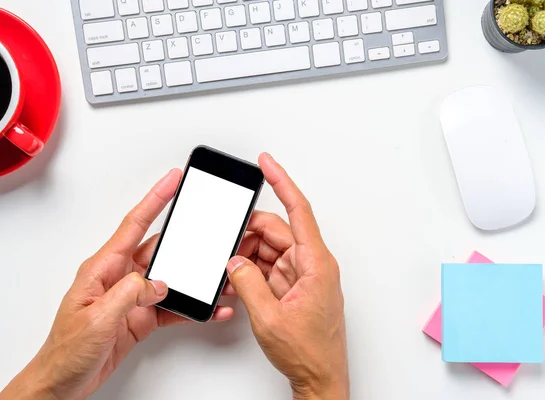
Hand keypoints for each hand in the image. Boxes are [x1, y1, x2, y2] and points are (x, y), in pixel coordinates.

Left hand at [0, 169, 233, 399]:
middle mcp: (120, 278)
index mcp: (103, 268)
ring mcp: (132, 297)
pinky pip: (172, 305)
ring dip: (192, 279)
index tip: (172, 180)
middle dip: (185, 241)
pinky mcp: (142, 316)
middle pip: (159, 249)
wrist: (64, 382)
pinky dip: (190, 307)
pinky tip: (205, 309)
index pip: (134, 225)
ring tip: (213, 277)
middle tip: (207, 231)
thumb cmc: (67, 350)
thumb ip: (129, 294)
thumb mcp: (96, 319)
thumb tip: (158, 283)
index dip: (155, 199)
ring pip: (169, 278)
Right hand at [229, 154, 348, 399]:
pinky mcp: (292, 286)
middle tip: (225, 245)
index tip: (267, 163)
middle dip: (247, 235)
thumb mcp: (269, 318)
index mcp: (316, 264)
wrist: (319, 377)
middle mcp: (311, 264)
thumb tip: (234, 259)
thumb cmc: (309, 352)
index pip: (299, 211)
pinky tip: (237, 280)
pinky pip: (268, 267)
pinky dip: (250, 271)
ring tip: (229, 270)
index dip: (282, 182)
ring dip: (246, 256)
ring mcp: (301, 275)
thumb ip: (247, 282)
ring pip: (268, 249)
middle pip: (275, 231)